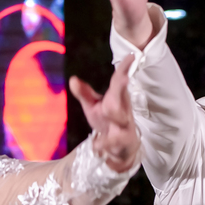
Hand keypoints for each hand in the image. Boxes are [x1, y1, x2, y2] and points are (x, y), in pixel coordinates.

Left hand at [69, 56, 138, 172]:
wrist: (120, 149)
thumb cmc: (107, 122)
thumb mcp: (93, 107)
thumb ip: (84, 93)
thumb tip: (73, 79)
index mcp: (117, 97)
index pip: (120, 80)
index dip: (124, 68)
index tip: (131, 55)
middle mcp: (123, 109)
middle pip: (121, 95)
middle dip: (122, 87)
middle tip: (125, 77)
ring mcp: (124, 125)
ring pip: (121, 118)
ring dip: (115, 115)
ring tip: (106, 112)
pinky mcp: (121, 141)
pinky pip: (111, 141)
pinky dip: (101, 144)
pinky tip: (95, 146)